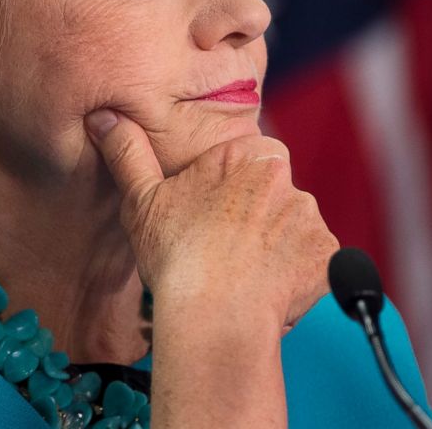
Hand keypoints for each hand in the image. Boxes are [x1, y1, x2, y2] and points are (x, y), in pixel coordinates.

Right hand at [85, 109, 337, 333]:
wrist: (217, 315)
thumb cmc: (177, 255)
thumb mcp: (141, 198)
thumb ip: (127, 153)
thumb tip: (104, 117)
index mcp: (249, 153)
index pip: (247, 159)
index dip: (226, 188)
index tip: (208, 214)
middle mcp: (287, 179)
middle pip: (271, 194)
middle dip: (253, 216)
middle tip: (221, 247)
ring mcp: (311, 219)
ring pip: (291, 228)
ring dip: (274, 246)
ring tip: (241, 275)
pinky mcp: (327, 257)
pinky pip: (312, 263)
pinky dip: (294, 276)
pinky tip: (265, 290)